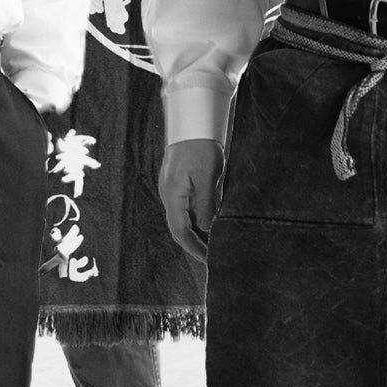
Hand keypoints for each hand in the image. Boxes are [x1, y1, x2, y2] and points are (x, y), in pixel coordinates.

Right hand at [159, 137, 221, 261]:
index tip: (209, 261)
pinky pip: (187, 209)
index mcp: (173, 196)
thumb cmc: (199, 148)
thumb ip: (206, 206)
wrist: (192, 125)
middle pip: (180, 228)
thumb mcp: (207, 178)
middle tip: (215, 258)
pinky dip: (198, 221)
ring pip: (184, 219)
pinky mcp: (180, 185)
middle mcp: (170, 196)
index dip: (194, 249)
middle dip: (196, 245)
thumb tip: (206, 230)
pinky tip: (212, 225)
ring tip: (216, 245)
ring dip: (198, 234)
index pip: (180, 231)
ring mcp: (173, 190)